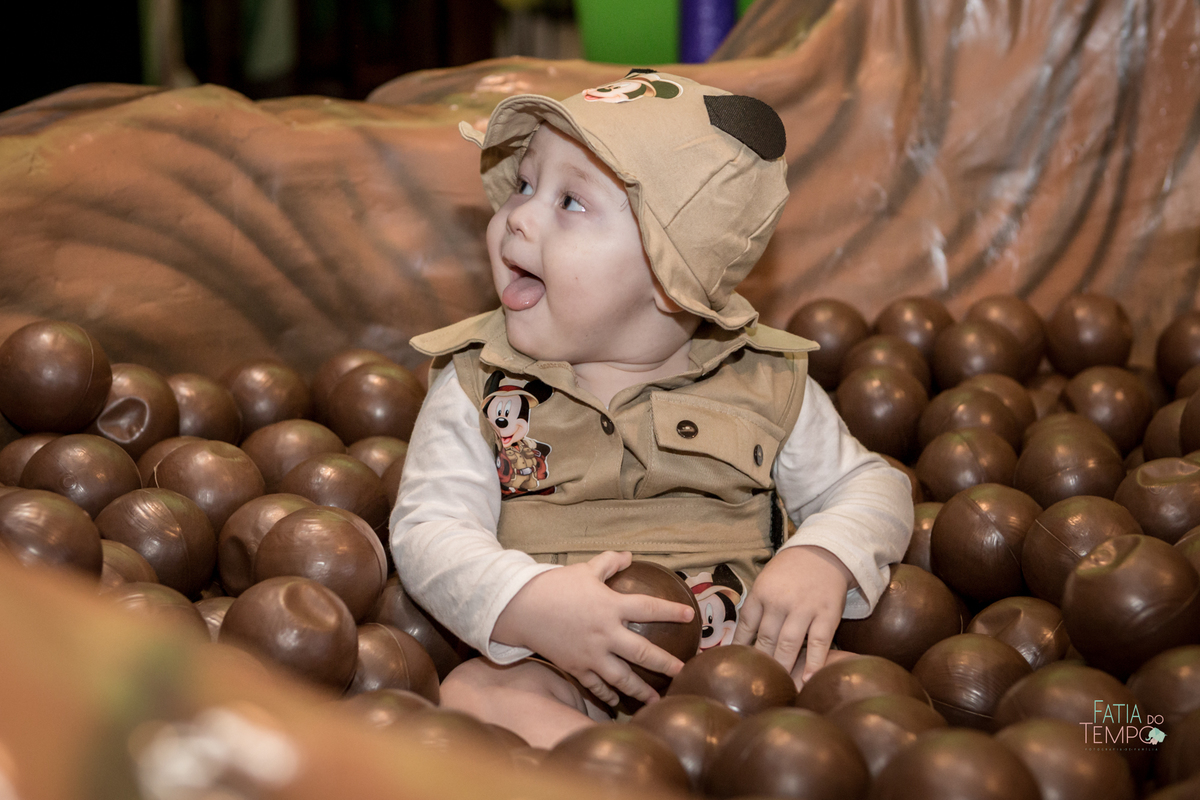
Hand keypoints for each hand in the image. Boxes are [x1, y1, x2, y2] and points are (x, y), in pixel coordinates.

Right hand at [490, 551, 695, 706]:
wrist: (522, 608)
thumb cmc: (554, 586)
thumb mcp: (584, 570)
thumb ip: (609, 563)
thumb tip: (628, 554)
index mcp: (610, 606)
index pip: (648, 608)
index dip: (671, 611)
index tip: (690, 615)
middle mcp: (605, 633)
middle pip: (642, 652)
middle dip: (665, 663)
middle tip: (682, 672)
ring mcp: (591, 654)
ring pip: (621, 677)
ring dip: (640, 690)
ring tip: (655, 700)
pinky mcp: (576, 667)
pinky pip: (595, 685)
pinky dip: (607, 695)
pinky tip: (616, 704)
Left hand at [732, 545, 854, 682]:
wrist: (824, 552)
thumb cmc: (790, 571)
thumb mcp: (766, 581)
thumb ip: (756, 608)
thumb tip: (739, 640)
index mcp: (761, 593)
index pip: (746, 626)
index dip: (741, 648)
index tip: (738, 665)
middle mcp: (780, 602)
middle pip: (766, 640)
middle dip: (762, 664)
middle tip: (758, 684)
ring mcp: (804, 609)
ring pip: (789, 645)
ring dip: (784, 668)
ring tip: (780, 688)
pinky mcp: (827, 615)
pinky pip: (819, 643)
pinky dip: (814, 663)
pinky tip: (809, 679)